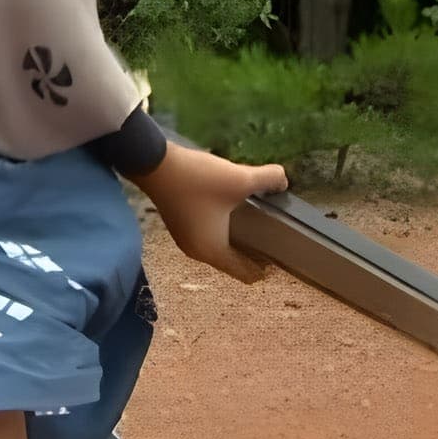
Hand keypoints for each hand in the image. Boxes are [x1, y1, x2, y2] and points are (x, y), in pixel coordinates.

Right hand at [130, 143, 289, 281]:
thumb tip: (283, 181)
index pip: (244, 274)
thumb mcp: (239, 178)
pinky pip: (207, 237)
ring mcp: (185, 239)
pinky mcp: (179, 224)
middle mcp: (197, 251)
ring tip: (258, 225)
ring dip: (237, 243)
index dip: (264, 268)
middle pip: (232, 263)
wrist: (153, 164)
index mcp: (212, 250)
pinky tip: (233, 213)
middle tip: (275, 239)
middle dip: (253, 255)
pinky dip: (223, 233)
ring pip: (218, 250)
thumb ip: (268, 180)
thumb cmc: (197, 179)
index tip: (282, 256)